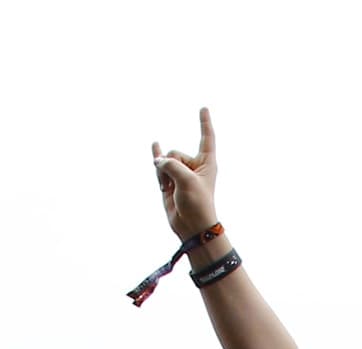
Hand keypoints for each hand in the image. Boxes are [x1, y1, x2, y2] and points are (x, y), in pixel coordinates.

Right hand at [151, 106, 219, 239]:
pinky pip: (160, 165)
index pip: (206, 137)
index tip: (203, 108)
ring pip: (164, 163)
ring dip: (163, 175)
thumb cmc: (197, 203)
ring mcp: (181, 173)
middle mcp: (194, 165)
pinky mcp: (170, 181)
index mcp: (207, 162)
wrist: (191, 226)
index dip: (204, 122)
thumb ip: (170, 165)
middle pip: (175, 153)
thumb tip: (157, 162)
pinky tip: (155, 144)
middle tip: (179, 186)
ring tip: (171, 190)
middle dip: (171, 167)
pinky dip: (156, 156)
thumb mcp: (186, 180)